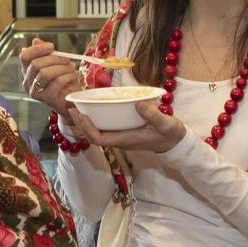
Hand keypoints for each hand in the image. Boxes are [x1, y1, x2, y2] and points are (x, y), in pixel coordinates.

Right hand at [18, 38, 81, 115]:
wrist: (71, 101)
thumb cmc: (63, 82)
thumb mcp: (54, 64)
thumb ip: (45, 53)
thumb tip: (36, 40)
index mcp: (27, 72)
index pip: (24, 57)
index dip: (37, 49)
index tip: (51, 46)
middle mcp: (27, 83)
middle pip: (35, 64)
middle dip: (54, 58)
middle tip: (66, 59)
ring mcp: (36, 92)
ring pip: (45, 73)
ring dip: (62, 67)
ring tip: (71, 67)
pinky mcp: (47, 98)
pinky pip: (57, 82)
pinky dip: (68, 76)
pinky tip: (73, 75)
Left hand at [68, 99, 186, 153]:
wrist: (175, 143)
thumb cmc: (170, 134)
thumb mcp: (165, 123)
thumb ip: (153, 115)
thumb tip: (137, 103)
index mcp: (126, 139)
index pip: (99, 139)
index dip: (88, 128)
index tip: (82, 114)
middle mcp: (120, 140)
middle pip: (93, 137)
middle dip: (81, 124)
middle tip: (72, 108)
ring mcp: (120, 138)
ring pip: (96, 134)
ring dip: (85, 123)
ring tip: (77, 108)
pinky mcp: (123, 134)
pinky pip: (103, 130)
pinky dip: (94, 121)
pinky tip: (93, 110)